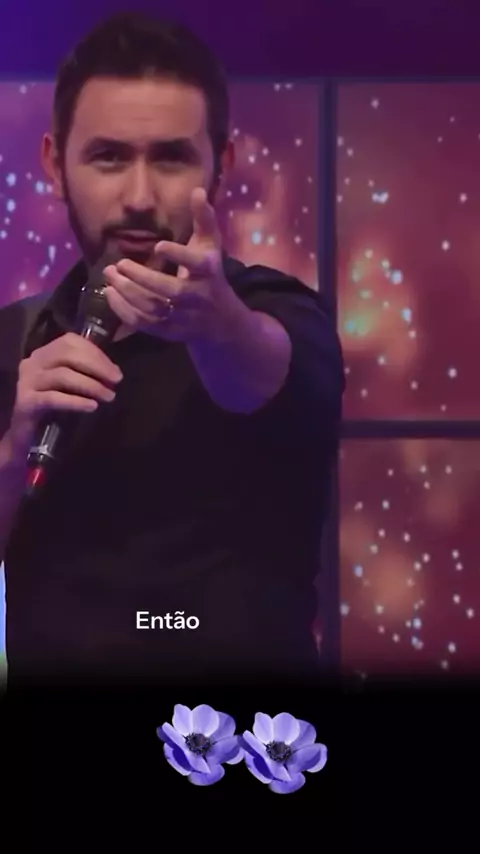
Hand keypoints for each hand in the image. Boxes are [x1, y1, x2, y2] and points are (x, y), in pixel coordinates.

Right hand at [10, 333, 122, 443]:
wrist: (28, 436)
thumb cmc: (52, 408)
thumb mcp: (69, 385)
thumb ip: (86, 373)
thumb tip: (113, 372)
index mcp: (45, 354)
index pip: (70, 342)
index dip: (96, 354)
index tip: (115, 370)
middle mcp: (33, 363)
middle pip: (67, 355)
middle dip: (96, 366)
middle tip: (116, 382)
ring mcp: (27, 382)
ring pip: (62, 376)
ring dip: (90, 385)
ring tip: (108, 396)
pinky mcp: (26, 402)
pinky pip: (53, 398)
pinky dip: (75, 401)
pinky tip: (91, 406)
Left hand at [103, 188, 237, 344]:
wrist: (221, 322)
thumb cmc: (211, 275)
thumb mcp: (211, 246)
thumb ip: (204, 219)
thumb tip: (196, 190)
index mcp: (209, 272)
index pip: (196, 264)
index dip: (178, 255)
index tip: (158, 246)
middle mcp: (197, 297)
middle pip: (170, 291)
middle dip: (143, 278)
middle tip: (119, 265)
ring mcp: (183, 317)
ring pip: (154, 309)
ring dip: (128, 294)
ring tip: (108, 276)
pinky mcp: (170, 332)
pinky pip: (145, 325)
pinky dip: (125, 312)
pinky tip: (110, 295)